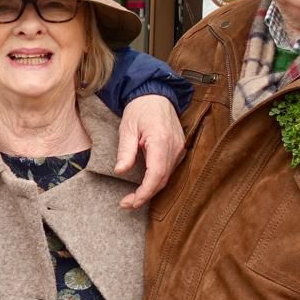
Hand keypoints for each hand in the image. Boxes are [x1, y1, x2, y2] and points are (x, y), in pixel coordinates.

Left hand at [115, 94, 185, 209]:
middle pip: (162, 180)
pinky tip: (145, 185)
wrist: (156, 95)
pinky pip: (169, 170)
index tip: (130, 202)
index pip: (156, 174)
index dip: (144, 192)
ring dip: (151, 190)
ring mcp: (179, 149)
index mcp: (161, 140)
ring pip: (166, 177)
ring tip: (132, 198)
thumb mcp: (127, 128)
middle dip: (145, 195)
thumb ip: (125, 151)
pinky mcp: (178, 150)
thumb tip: (120, 171)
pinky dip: (157, 181)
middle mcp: (174, 147)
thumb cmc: (140, 109)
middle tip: (126, 203)